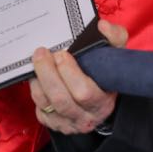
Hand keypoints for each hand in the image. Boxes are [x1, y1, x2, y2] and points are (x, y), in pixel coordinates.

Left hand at [29, 19, 127, 134]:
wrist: (102, 99)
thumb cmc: (108, 74)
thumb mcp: (117, 55)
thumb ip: (115, 37)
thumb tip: (102, 26)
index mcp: (103, 102)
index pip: (84, 92)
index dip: (69, 73)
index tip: (62, 54)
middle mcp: (85, 117)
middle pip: (61, 99)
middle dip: (47, 74)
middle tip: (41, 53)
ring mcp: (68, 123)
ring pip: (46, 104)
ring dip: (38, 81)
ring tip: (37, 61)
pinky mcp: (54, 124)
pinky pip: (40, 110)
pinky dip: (36, 92)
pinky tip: (37, 77)